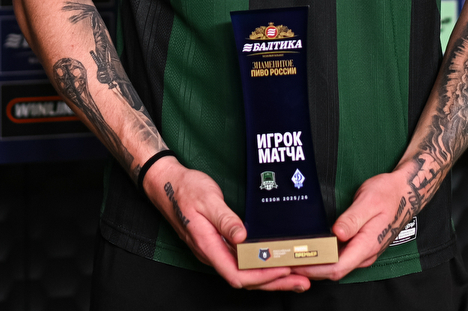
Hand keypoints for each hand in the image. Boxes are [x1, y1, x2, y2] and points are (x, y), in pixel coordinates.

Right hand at [142, 157, 311, 291]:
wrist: (166, 183)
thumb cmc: (185, 189)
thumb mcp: (207, 199)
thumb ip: (225, 219)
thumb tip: (242, 237)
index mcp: (207, 245)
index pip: (236, 274)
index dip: (261, 276)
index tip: (283, 270)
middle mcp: (212, 253)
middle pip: (245, 280)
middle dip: (274, 283)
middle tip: (301, 282)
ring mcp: (216, 250)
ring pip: (245, 272)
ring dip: (271, 276)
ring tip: (296, 276)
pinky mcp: (220, 244)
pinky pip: (242, 262)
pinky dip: (261, 265)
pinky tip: (275, 261)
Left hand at [298, 168, 416, 280]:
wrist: (404, 192)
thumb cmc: (387, 194)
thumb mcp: (369, 201)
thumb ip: (353, 219)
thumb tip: (337, 234)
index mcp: (367, 244)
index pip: (338, 267)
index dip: (315, 269)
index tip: (295, 263)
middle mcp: (365, 253)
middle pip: (333, 271)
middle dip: (309, 269)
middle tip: (286, 260)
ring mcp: (362, 251)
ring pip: (335, 266)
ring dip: (314, 264)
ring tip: (292, 255)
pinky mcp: (359, 246)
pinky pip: (339, 258)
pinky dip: (323, 257)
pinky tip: (309, 248)